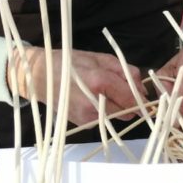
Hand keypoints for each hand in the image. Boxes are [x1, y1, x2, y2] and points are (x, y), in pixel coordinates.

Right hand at [10, 47, 142, 126]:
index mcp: (99, 82)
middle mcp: (93, 103)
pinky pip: (102, 119)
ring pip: (115, 116)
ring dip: (116, 107)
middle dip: (129, 102)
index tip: (143, 94)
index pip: (130, 98)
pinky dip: (104, 111)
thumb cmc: (70, 62)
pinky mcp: (81, 124)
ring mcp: (86, 116)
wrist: (39, 76)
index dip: (140, 97)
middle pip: (126, 111)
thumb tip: (141, 88)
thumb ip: (124, 71)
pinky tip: (93, 99)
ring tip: (104, 92)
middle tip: (122, 89)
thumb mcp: (100, 58)